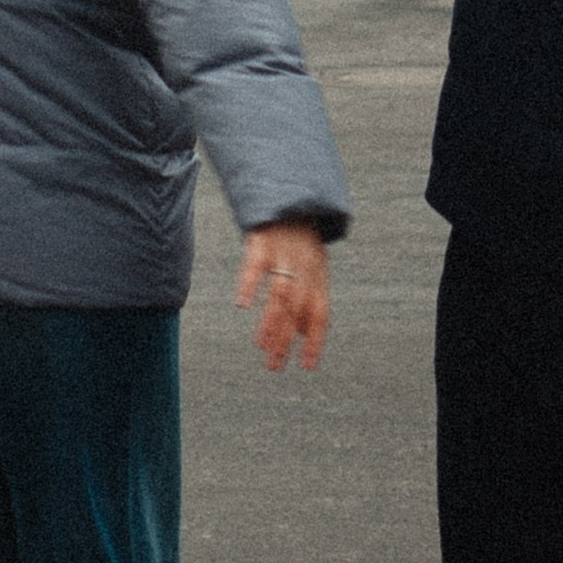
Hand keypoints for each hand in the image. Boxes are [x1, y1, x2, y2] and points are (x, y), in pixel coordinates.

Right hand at [238, 223, 330, 372]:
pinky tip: (242, 304)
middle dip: (287, 340)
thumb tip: (307, 334)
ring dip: (271, 322)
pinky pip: (256, 266)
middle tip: (274, 366)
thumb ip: (309, 298)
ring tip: (262, 346)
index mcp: (319, 275)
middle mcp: (305, 266)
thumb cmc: (298, 239)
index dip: (315, 341)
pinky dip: (249, 285)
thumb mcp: (312, 266)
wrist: (289, 194)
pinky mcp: (263, 241)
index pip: (321, 313)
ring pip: (280, 293)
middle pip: (298, 309)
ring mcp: (285, 254)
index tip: (306, 367)